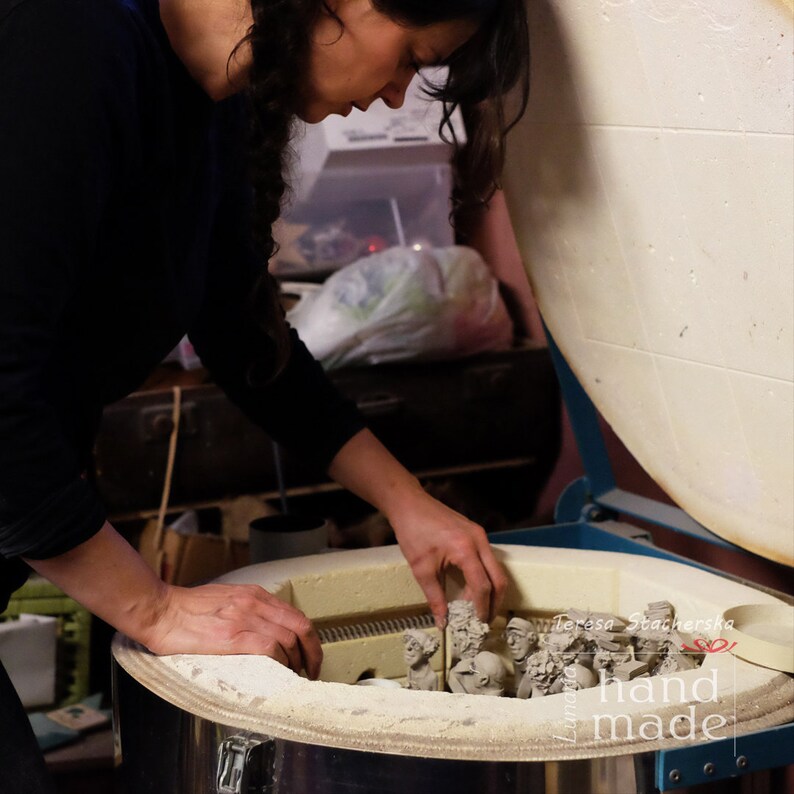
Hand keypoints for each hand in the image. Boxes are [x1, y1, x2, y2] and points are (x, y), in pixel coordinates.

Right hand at [140, 582, 322, 678]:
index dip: (310, 638)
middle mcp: (254, 603)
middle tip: (311, 670)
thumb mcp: (227, 598)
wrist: (160, 610)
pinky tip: (277, 672)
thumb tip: (267, 628)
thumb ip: (249, 608)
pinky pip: (270, 648)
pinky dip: (280, 661)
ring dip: (296, 661)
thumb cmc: (187, 608)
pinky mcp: (232, 637)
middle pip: (300, 627)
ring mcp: (244, 619)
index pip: (296, 615)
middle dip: (312, 652)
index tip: (310, 654)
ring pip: (289, 639)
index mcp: (254, 594)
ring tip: (292, 675)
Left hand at [387, 488, 507, 628]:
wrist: (409, 504)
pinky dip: (485, 575)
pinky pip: (488, 558)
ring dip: (491, 589)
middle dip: (495, 602)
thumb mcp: (421, 569)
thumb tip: (442, 622)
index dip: (482, 608)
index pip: (482, 585)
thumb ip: (435, 598)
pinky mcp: (476, 532)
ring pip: (496, 568)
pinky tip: (473, 587)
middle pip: (498, 578)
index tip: (478, 624)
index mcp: (465, 549)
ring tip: (479, 607)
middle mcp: (479, 541)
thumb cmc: (413, 533)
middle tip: (485, 620)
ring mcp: (480, 534)